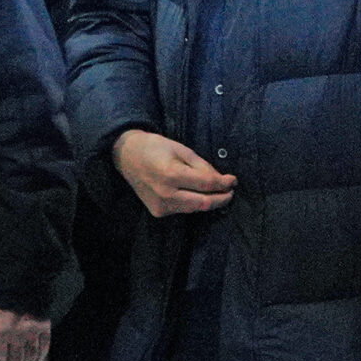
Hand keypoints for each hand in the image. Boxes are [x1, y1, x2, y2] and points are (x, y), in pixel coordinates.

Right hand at [114, 129, 236, 216]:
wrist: (127, 156)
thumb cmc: (155, 148)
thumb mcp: (182, 149)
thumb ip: (202, 166)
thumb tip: (220, 180)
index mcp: (171, 174)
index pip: (206, 184)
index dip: (223, 184)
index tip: (234, 180)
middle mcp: (165, 194)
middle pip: (203, 203)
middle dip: (221, 199)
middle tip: (230, 192)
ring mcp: (160, 206)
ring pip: (194, 209)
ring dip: (208, 202)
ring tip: (217, 193)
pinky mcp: (158, 212)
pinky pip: (183, 210)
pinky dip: (193, 203)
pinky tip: (197, 195)